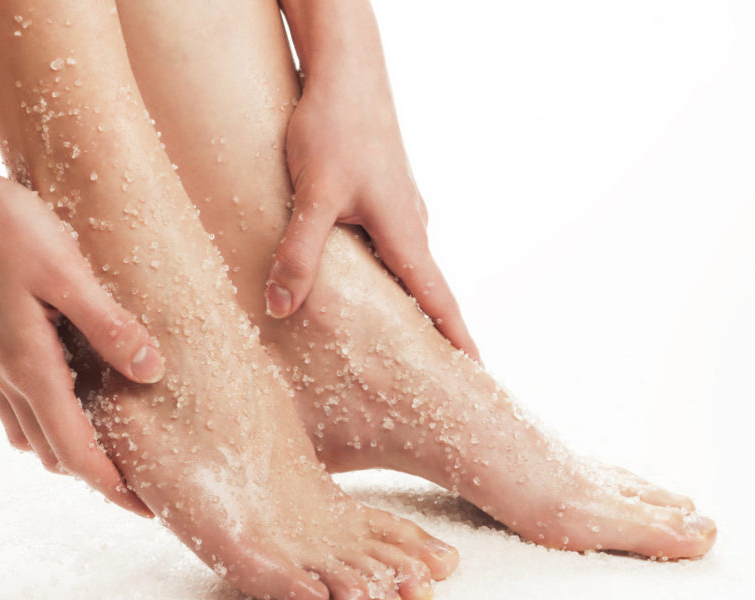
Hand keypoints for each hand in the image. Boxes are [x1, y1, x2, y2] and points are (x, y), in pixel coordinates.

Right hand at [0, 172, 161, 515]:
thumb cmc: (8, 230)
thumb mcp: (69, 275)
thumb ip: (110, 327)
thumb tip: (151, 372)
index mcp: (32, 370)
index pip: (76, 452)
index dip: (112, 487)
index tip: (146, 510)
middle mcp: (8, 378)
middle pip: (52, 452)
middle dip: (95, 475)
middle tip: (138, 482)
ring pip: (27, 431)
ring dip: (64, 448)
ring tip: (103, 447)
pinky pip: (6, 402)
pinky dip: (33, 418)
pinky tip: (51, 403)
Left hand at [265, 77, 479, 361]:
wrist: (343, 69)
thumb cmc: (335, 126)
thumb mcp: (312, 195)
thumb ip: (298, 254)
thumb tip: (280, 308)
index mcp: (405, 232)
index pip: (439, 301)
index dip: (456, 341)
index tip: (475, 375)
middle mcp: (409, 223)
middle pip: (425, 291)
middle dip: (430, 333)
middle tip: (430, 373)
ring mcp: (396, 207)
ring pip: (402, 267)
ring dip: (402, 302)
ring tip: (392, 339)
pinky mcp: (378, 192)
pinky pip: (385, 244)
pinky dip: (379, 272)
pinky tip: (355, 281)